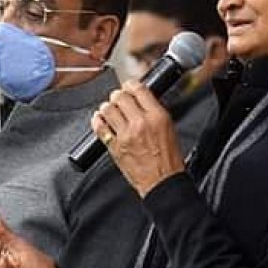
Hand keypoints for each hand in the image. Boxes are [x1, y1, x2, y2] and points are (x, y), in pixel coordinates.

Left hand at [92, 80, 184, 196]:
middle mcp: (140, 123)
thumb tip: (141, 100)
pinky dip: (97, 120)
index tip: (128, 86)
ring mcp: (125, 135)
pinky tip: (100, 119)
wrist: (162, 182)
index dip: (131, 85)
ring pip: (107, 109)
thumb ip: (154, 112)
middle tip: (118, 98)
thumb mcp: (169, 128)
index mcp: (157, 117)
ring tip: (109, 110)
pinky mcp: (114, 147)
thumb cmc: (168, 160)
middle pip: (120, 96)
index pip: (139, 89)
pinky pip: (100, 127)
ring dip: (107, 107)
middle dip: (118, 96)